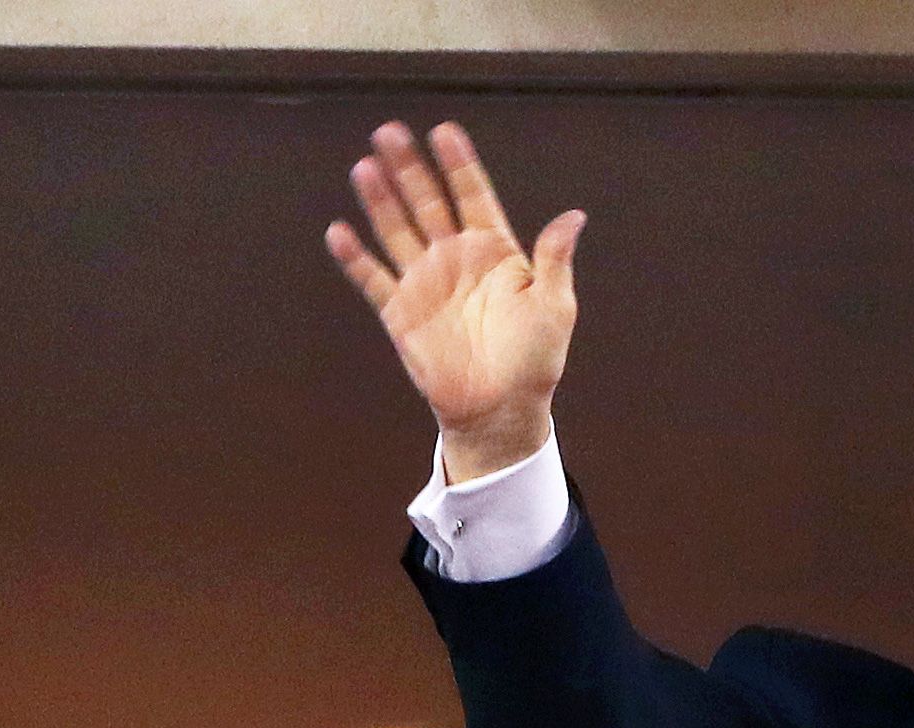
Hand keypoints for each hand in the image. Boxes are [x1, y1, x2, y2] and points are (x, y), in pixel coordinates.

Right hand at [325, 121, 583, 480]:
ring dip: (380, 200)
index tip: (444, 131)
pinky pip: (372, 278)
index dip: (459, 165)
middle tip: (389, 132)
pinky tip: (339, 232)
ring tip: (366, 167)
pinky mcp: (400, 312)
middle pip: (426, 201)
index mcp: (494, 251)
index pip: (472, 195)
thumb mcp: (553, 308)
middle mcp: (454, 258)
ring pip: (396, 229)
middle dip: (409, 168)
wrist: (500, 411)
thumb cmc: (535, 361)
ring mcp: (425, 282)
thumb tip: (574, 216)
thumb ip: (554, 260)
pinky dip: (355, 257)